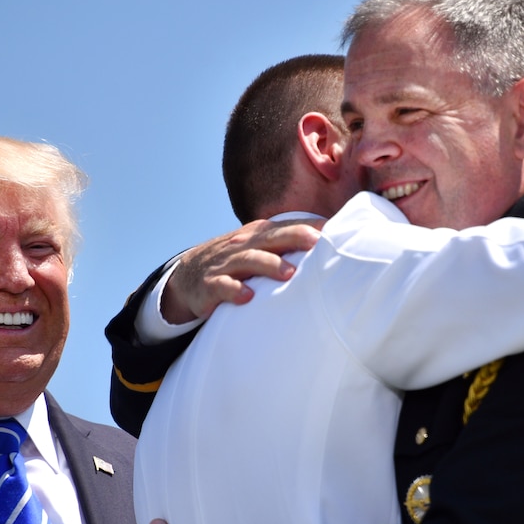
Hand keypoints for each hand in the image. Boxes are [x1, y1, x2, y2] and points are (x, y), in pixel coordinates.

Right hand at [161, 219, 322, 323]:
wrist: (187, 275)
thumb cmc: (236, 262)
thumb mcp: (259, 248)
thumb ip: (288, 246)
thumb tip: (330, 247)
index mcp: (258, 235)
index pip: (287, 226)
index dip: (310, 226)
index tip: (336, 228)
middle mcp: (243, 245)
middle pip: (271, 238)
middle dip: (294, 237)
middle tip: (317, 242)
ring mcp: (226, 264)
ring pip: (249, 260)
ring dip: (269, 265)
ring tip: (289, 274)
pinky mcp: (210, 285)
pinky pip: (222, 287)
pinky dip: (234, 291)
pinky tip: (247, 297)